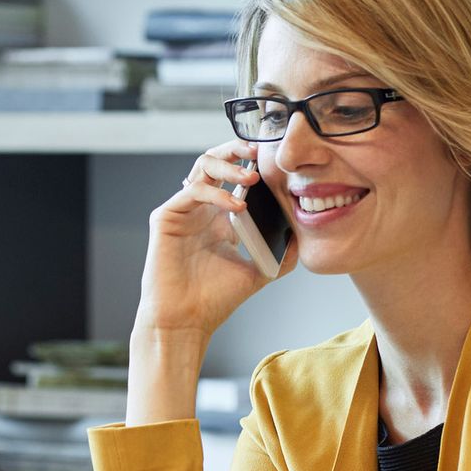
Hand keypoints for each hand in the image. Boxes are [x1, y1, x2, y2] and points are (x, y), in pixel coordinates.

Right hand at [136, 141, 295, 338]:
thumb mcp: (257, 272)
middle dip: (236, 150)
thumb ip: (279, 254)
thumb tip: (303, 237)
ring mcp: (183, 211)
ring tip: (250, 177)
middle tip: (259, 151)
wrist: (186, 321)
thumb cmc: (215, 299)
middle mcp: (200, 209)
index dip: (251, 163)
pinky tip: (236, 206)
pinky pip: (192, 191)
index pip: (233, 176)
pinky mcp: (166, 217)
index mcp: (219, 216)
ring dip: (227, 165)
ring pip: (201, 167)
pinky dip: (215, 193)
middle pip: (215, 161)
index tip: (275, 160)